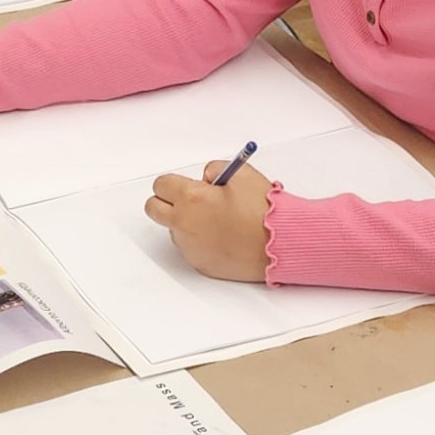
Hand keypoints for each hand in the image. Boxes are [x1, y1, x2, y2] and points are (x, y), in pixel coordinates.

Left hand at [143, 160, 272, 281]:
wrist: (281, 243)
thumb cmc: (264, 209)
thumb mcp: (241, 173)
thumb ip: (215, 170)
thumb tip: (205, 179)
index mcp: (191, 198)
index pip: (161, 185)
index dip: (173, 183)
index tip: (184, 186)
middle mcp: (184, 224)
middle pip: (154, 209)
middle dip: (166, 202)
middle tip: (188, 201)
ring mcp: (190, 247)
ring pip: (174, 230)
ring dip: (186, 223)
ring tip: (219, 221)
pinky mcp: (200, 264)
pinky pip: (191, 248)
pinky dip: (201, 242)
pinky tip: (225, 237)